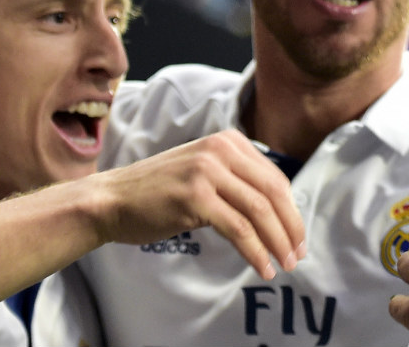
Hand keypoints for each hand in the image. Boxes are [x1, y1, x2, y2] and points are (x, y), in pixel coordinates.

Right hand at [95, 129, 304, 279]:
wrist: (111, 199)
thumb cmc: (157, 192)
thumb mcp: (202, 173)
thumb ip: (236, 181)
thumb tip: (278, 212)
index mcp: (228, 142)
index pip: (275, 178)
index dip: (292, 211)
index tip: (297, 237)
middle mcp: (220, 150)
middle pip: (273, 192)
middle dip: (291, 228)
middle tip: (297, 255)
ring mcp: (206, 171)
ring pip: (259, 211)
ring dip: (278, 243)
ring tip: (284, 265)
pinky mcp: (195, 197)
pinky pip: (239, 229)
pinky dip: (255, 252)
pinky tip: (262, 267)